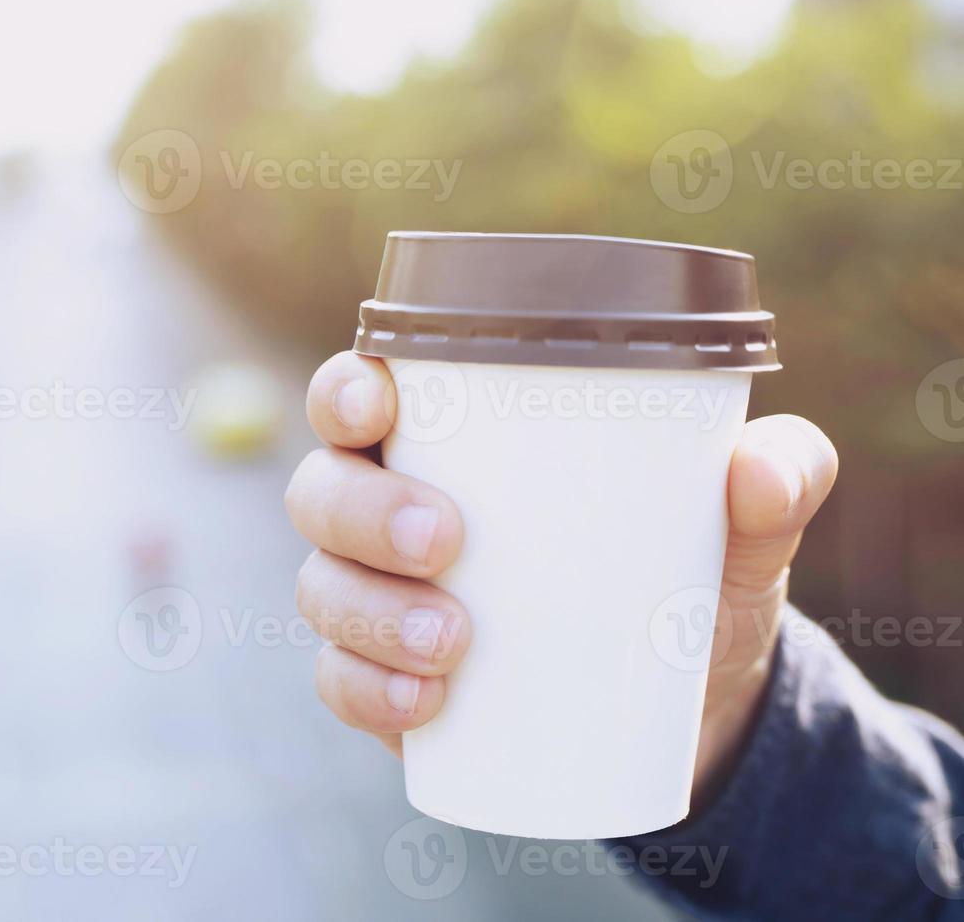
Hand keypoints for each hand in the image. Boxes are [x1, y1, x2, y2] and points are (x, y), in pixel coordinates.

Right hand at [283, 351, 837, 805]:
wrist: (681, 707)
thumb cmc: (685, 575)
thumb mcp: (740, 529)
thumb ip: (777, 477)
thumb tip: (759, 473)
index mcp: (444, 442)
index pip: (359, 396)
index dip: (344, 391)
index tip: (380, 406)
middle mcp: (386, 510)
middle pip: (322, 490)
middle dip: (363, 510)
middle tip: (446, 539)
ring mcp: (376, 599)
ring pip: (321, 586)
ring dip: (369, 610)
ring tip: (453, 643)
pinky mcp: (382, 680)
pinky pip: (339, 680)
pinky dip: (368, 690)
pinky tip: (421, 704)